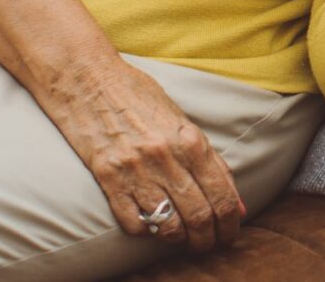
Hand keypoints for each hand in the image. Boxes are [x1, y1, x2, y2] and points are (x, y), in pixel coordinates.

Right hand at [44, 57, 243, 252]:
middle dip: (208, 239)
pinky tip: (149, 224)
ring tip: (180, 238)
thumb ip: (211, 160)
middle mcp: (166, 157)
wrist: (88, 79)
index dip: (231, 223)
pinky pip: (133, 222)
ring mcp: (136, 170)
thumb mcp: (181, 120)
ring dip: (178, 239)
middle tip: (208, 245)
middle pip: (199, 216)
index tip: (230, 235)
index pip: (222, 195)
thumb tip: (237, 201)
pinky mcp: (108, 178)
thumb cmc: (138, 96)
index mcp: (191, 140)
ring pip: (167, 225)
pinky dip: (144, 230)